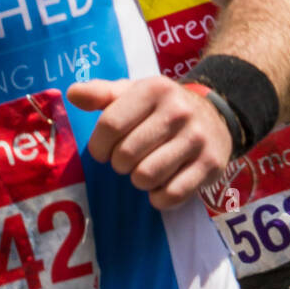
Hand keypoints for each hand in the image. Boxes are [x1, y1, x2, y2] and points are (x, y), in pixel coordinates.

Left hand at [67, 76, 233, 209]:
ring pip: (146, 177)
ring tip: (145, 169)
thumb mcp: (134, 92)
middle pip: (126, 155)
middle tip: (128, 159)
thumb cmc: (162, 107)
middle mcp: (178, 112)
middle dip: (119, 164)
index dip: (98, 145)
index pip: (110, 125)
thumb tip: (72, 94)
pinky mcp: (210, 165)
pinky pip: (172, 195)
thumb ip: (101, 93)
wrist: (217, 115)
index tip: (102, 150)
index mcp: (155, 89)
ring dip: (139, 181)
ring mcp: (197, 139)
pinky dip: (159, 198)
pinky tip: (162, 184)